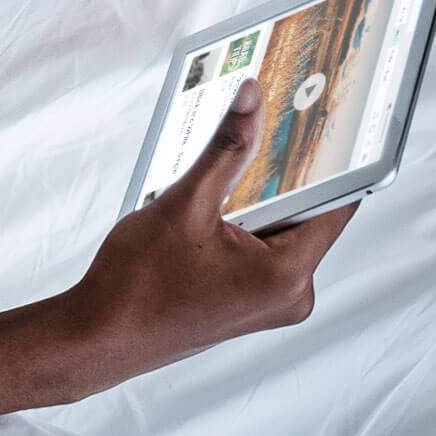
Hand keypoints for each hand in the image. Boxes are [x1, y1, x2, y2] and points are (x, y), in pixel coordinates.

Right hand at [64, 80, 353, 385]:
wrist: (99, 338)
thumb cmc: (137, 284)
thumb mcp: (184, 203)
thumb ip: (226, 148)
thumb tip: (253, 97)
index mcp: (287, 275)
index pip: (336, 202)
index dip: (332, 158)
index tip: (323, 118)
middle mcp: (291, 295)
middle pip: (306, 213)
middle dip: (280, 173)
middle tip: (260, 129)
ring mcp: (271, 303)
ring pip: (279, 228)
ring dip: (254, 198)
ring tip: (218, 176)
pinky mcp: (250, 302)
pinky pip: (261, 248)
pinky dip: (241, 221)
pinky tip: (205, 209)